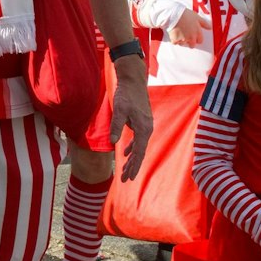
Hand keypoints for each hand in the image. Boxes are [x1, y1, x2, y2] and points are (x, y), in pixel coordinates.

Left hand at [109, 57, 152, 180]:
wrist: (133, 81)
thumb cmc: (126, 95)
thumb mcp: (119, 110)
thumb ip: (116, 126)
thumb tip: (114, 143)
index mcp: (144, 128)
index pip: (139, 152)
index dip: (134, 166)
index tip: (130, 177)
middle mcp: (147, 129)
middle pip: (140, 152)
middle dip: (132, 167)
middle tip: (125, 180)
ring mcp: (145, 126)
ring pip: (139, 147)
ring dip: (132, 159)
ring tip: (125, 171)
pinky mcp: (141, 122)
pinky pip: (138, 139)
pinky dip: (132, 148)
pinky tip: (125, 153)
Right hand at [168, 9, 206, 47]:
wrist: (174, 15)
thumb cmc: (185, 14)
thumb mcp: (197, 17)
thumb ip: (204, 23)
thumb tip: (209, 27)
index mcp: (197, 32)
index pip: (200, 41)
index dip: (197, 39)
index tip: (194, 36)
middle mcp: (191, 37)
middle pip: (192, 45)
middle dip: (190, 42)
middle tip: (185, 36)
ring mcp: (183, 39)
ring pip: (183, 44)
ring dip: (181, 40)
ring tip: (179, 32)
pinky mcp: (175, 40)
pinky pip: (175, 42)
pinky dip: (174, 39)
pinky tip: (174, 33)